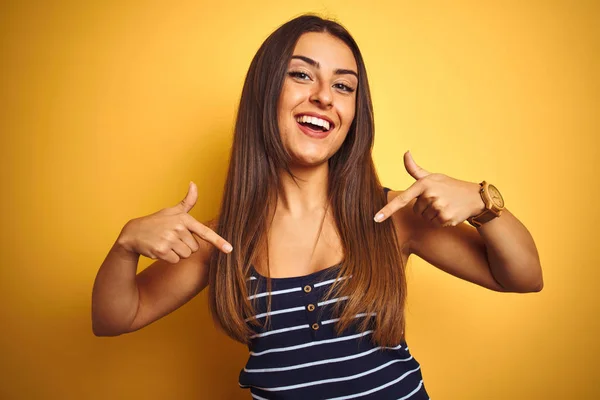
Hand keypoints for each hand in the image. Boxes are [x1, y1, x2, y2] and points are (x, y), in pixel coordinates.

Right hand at [117, 182, 232, 262]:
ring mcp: (169, 239)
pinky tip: (160, 249)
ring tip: (166, 243)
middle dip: (185, 246)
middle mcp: (178, 228)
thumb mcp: (172, 211)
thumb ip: (187, 201)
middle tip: (172, 239)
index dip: (218, 241)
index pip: (205, 231)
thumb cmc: (157, 222)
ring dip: (177, 253)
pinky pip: (176, 260)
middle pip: (195, 248)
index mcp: (184, 218)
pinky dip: (169, 258)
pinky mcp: (162, 250)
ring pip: (186, 255)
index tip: (229, 249)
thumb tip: (194, 183)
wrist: (133, 233)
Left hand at [374, 151, 485, 227]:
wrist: (474, 197)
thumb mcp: (432, 176)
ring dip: (432, 214)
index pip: (402, 199)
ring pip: (424, 218)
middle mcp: (430, 195)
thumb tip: (405, 152)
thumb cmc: (449, 185)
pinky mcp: (446, 218)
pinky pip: (434, 224)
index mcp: (423, 184)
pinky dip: (440, 220)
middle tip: (438, 199)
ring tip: (445, 205)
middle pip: (415, 210)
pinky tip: (449, 212)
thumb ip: (415, 169)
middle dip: (424, 207)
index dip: (387, 210)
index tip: (375, 218)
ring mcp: (438, 207)